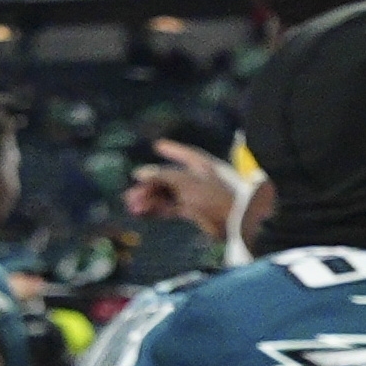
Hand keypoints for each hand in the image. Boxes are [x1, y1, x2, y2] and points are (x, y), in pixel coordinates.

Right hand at [123, 140, 241, 241]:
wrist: (235, 220)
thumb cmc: (214, 194)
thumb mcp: (186, 182)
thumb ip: (162, 176)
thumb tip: (139, 173)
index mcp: (201, 165)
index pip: (184, 154)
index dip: (172, 149)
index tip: (158, 145)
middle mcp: (197, 178)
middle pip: (168, 179)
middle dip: (149, 187)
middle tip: (130, 197)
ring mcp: (195, 195)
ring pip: (167, 195)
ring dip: (150, 200)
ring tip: (133, 208)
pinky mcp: (194, 211)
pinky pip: (170, 208)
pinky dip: (157, 210)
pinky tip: (144, 213)